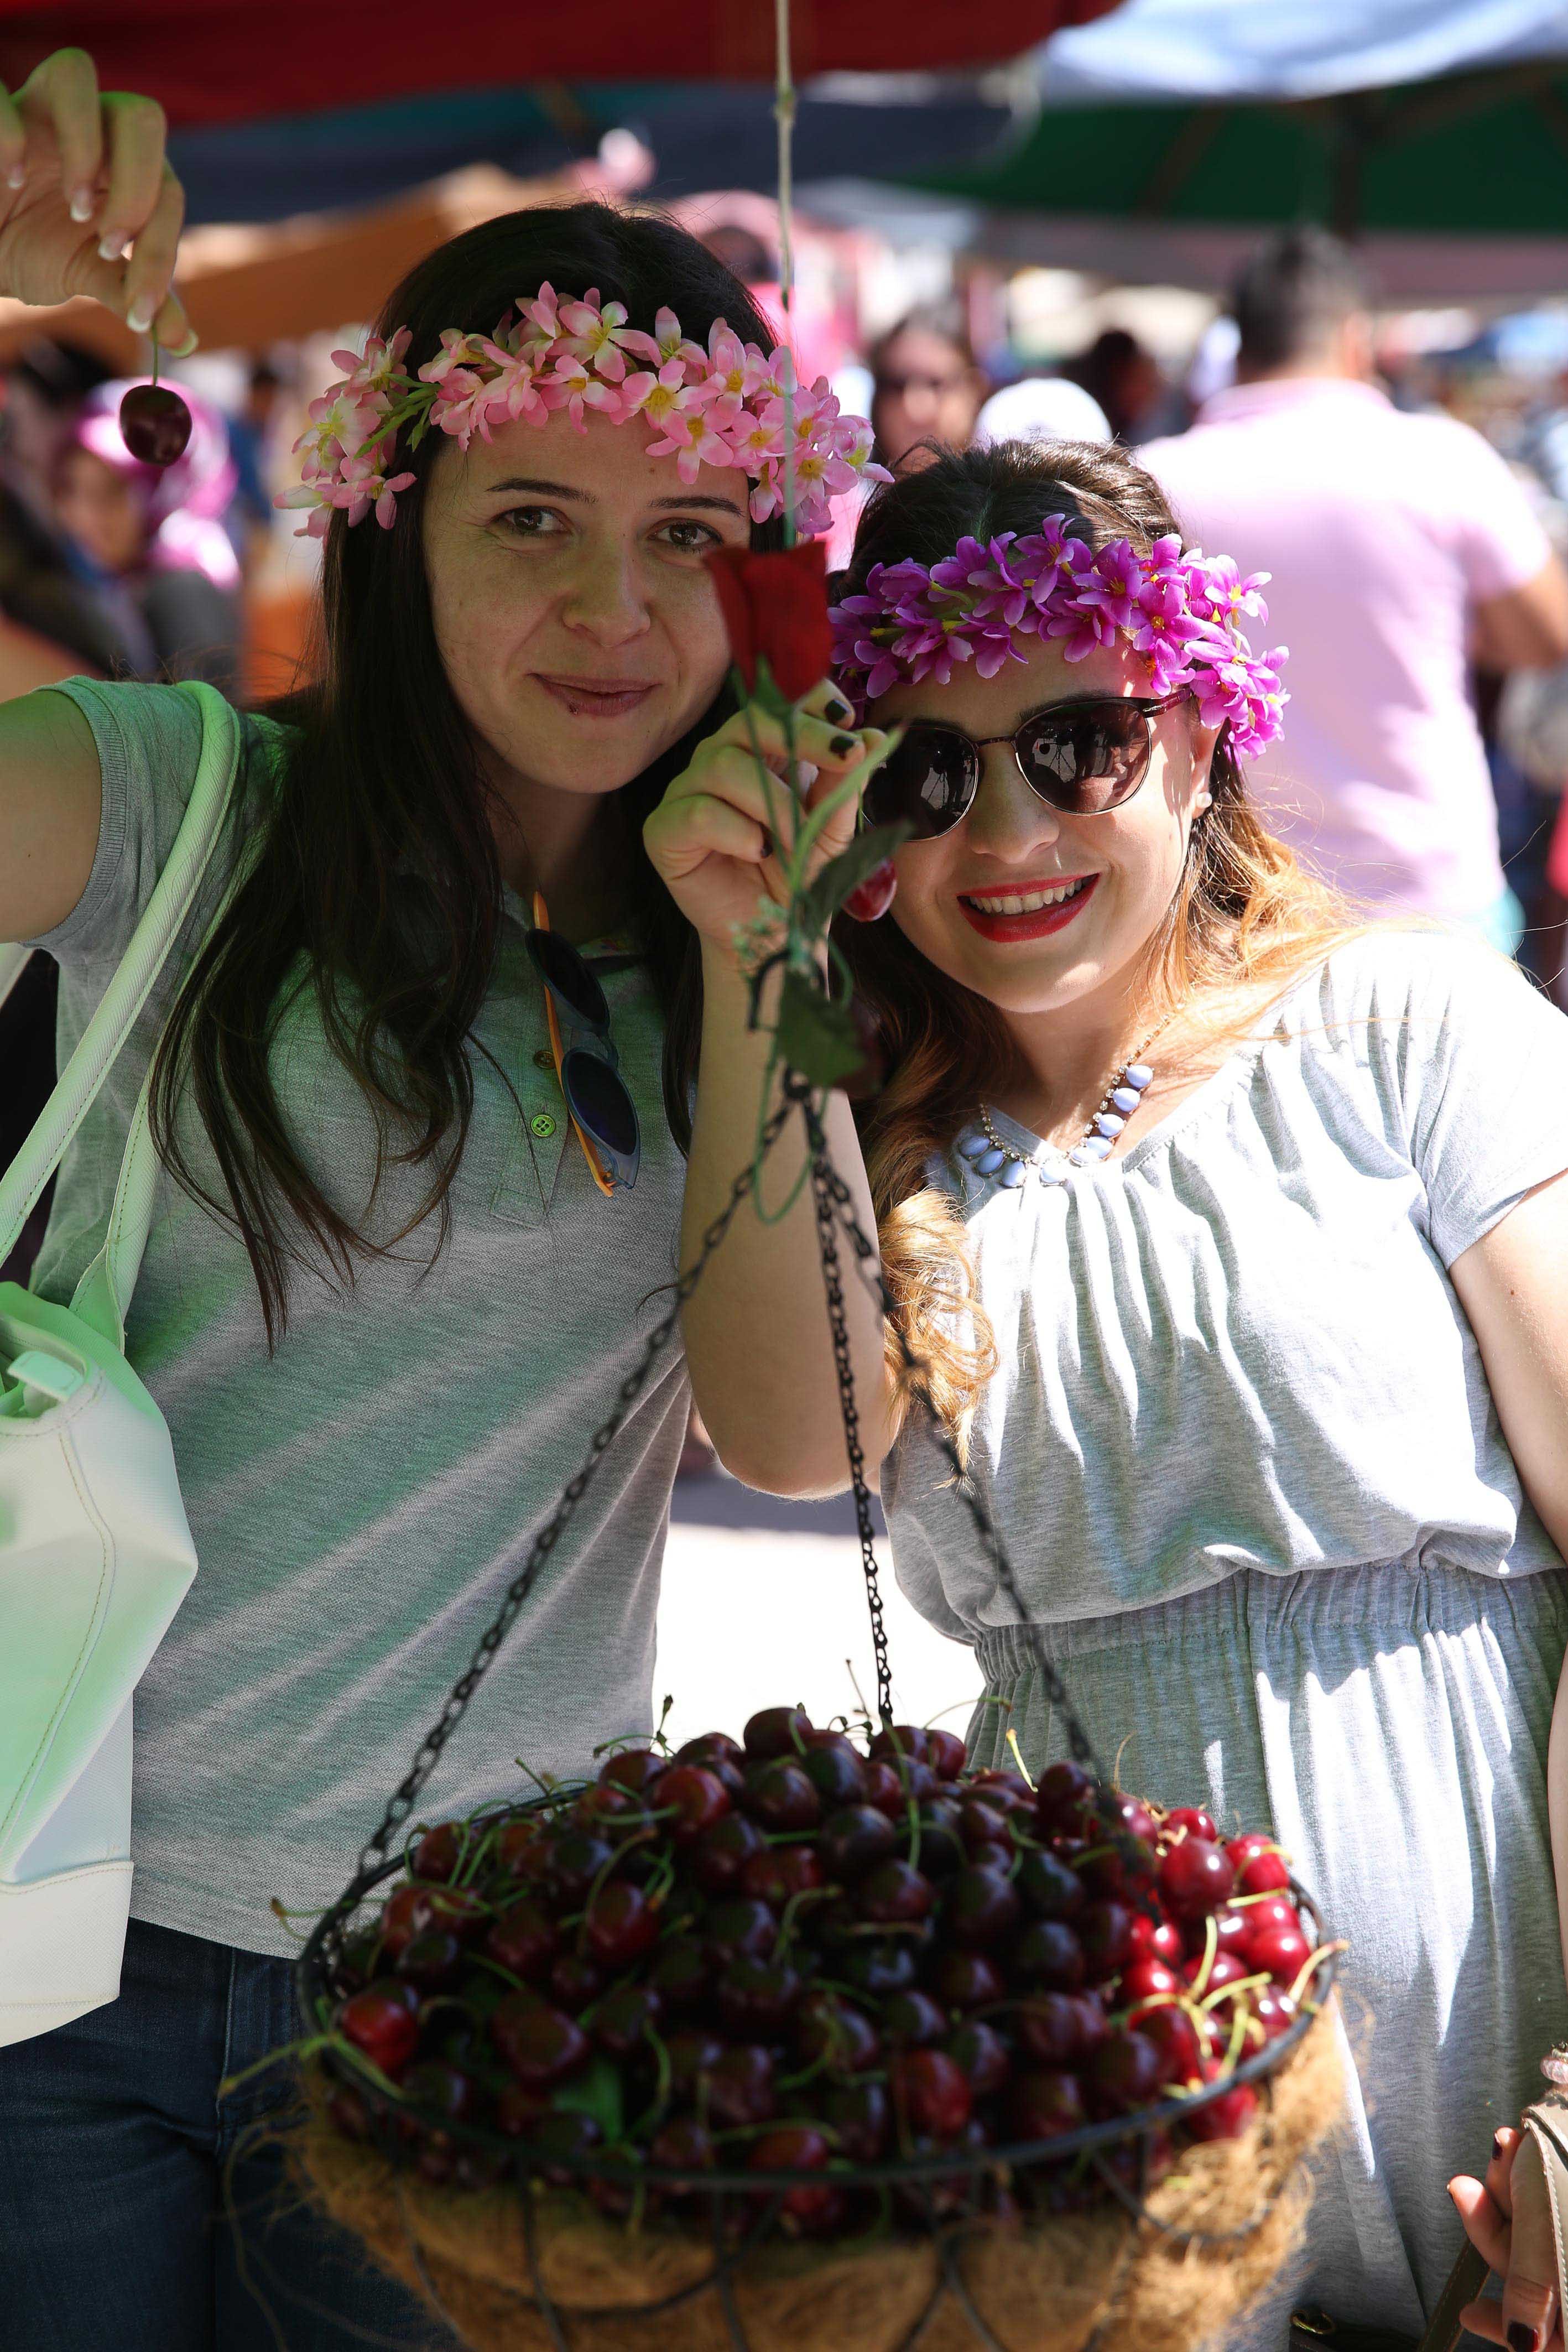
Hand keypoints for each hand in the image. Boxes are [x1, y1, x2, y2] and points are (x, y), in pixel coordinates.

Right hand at [0, 49, 190, 348]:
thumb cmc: (31, 248)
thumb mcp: (85, 276)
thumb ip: (133, 297)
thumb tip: (181, 340)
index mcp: (125, 165)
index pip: (167, 192)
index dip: (161, 254)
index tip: (137, 311)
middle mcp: (90, 125)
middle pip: (142, 117)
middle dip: (136, 188)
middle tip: (109, 244)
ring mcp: (39, 106)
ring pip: (78, 73)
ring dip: (84, 147)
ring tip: (73, 208)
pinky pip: (2, 91)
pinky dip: (12, 138)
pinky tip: (10, 183)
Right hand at [643, 678, 887, 960]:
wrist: (775, 930)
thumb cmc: (800, 872)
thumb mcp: (833, 826)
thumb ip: (844, 782)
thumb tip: (874, 737)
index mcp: (759, 750)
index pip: (776, 702)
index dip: (808, 699)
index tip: (847, 719)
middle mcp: (718, 760)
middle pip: (748, 721)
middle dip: (802, 735)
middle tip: (844, 756)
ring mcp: (686, 792)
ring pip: (722, 766)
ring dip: (771, 800)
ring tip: (794, 838)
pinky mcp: (664, 831)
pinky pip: (696, 812)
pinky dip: (734, 830)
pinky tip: (755, 851)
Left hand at [1450, 2123, 1563, 2349]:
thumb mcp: (1545, 2230)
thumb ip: (1530, 2287)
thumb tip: (1519, 2342)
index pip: (1555, 2336)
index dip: (1512, 2329)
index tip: (1468, 2312)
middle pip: (1533, 2276)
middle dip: (1494, 2228)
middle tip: (1465, 2187)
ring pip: (1531, 2234)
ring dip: (1505, 2192)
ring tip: (1502, 2144)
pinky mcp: (1563, 2202)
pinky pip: (1537, 2206)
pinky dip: (1517, 2179)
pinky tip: (1509, 2143)